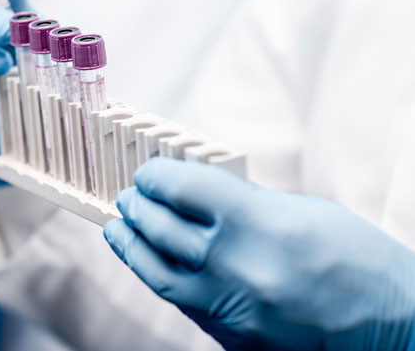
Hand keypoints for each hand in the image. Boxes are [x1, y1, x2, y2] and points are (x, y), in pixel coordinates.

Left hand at [104, 158, 414, 350]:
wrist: (394, 330)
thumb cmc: (355, 260)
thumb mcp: (302, 211)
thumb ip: (244, 199)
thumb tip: (196, 187)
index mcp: (259, 224)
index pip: (182, 189)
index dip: (155, 176)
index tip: (147, 172)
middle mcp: (239, 267)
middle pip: (162, 229)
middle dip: (138, 207)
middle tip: (129, 196)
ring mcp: (233, 311)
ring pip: (158, 274)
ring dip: (131, 246)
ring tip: (119, 227)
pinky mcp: (233, 341)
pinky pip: (183, 304)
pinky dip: (160, 277)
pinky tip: (151, 262)